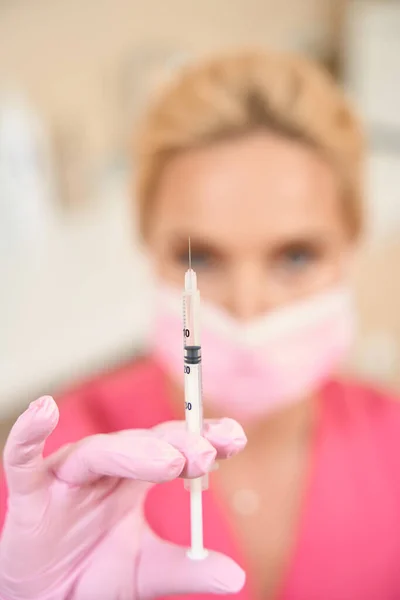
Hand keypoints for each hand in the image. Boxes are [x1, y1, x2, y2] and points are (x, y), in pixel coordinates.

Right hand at [0, 396, 246, 599]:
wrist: (48, 598)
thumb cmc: (95, 574)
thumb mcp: (146, 572)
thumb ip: (185, 570)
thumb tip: (236, 577)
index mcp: (136, 478)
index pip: (173, 446)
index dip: (203, 439)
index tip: (236, 437)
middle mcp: (106, 468)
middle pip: (142, 442)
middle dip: (177, 444)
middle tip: (206, 453)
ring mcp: (68, 476)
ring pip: (99, 451)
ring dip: (133, 451)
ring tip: (168, 459)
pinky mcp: (30, 491)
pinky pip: (24, 458)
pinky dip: (29, 433)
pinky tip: (44, 410)